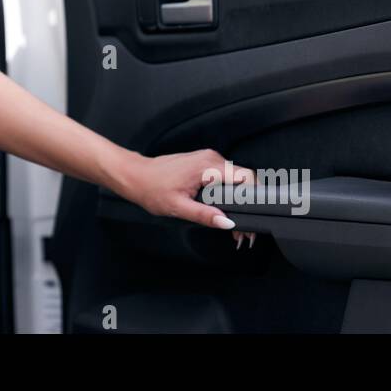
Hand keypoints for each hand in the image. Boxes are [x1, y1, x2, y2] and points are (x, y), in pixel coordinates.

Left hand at [121, 149, 256, 242]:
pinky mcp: (205, 163)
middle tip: (244, 231)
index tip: (253, 218)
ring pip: (236, 178)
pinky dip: (229, 193)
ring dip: (240, 200)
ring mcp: (208, 159)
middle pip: (244, 179)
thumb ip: (204, 215)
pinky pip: (225, 176)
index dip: (254, 199)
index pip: (246, 177)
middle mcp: (211, 158)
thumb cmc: (151, 188)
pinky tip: (224, 209)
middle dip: (249, 204)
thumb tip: (226, 222)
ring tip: (235, 224)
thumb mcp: (178, 207)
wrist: (136, 175)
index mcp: (207, 167)